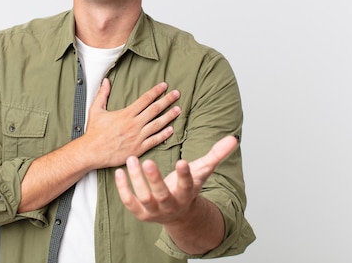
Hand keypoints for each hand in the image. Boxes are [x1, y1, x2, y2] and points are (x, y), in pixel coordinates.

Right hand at [82, 79, 180, 168]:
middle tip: (177, 94)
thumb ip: (102, 94)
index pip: (145, 99)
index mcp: (126, 114)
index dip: (156, 91)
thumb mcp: (96, 110)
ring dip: (169, 116)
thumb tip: (105, 81)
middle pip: (155, 109)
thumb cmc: (94, 132)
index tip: (164, 86)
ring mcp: (138, 137)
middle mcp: (134, 124)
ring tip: (178, 110)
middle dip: (167, 100)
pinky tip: (171, 130)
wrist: (92, 152)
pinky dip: (164, 135)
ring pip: (158, 124)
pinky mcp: (139, 148)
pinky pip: (155, 140)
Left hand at [114, 135, 237, 224]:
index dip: (185, 175)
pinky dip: (123, 188)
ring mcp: (154, 211)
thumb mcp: (202, 172)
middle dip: (154, 179)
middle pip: (162, 194)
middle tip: (148, 162)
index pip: (187, 185)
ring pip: (143, 197)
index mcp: (187, 194)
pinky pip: (129, 202)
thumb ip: (216, 155)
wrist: (178, 214)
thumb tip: (233, 138)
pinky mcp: (140, 212)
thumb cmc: (188, 187)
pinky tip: (118, 172)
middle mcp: (170, 205)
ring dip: (136, 180)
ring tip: (131, 159)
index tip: (182, 162)